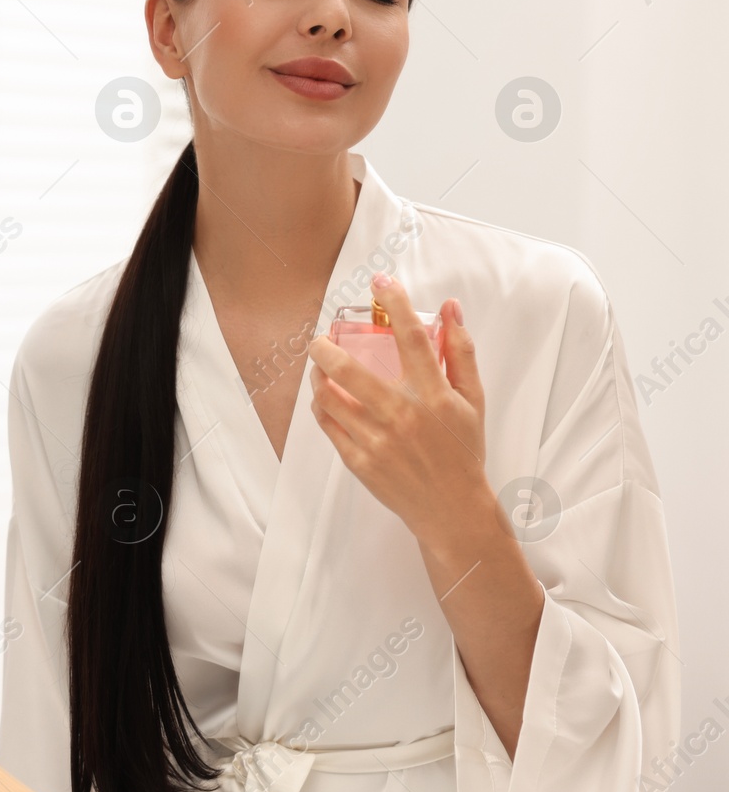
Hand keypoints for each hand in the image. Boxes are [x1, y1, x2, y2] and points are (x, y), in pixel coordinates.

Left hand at [306, 273, 489, 542]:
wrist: (452, 508)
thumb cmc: (462, 450)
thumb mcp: (473, 400)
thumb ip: (461, 352)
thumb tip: (450, 309)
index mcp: (435, 396)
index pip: (412, 338)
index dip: (395, 304)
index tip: (381, 282)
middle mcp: (403, 415)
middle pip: (351, 369)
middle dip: (326, 346)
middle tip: (320, 337)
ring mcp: (378, 440)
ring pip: (331, 397)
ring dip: (317, 375)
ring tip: (318, 365)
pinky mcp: (360, 461)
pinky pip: (328, 424)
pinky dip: (321, 404)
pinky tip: (324, 394)